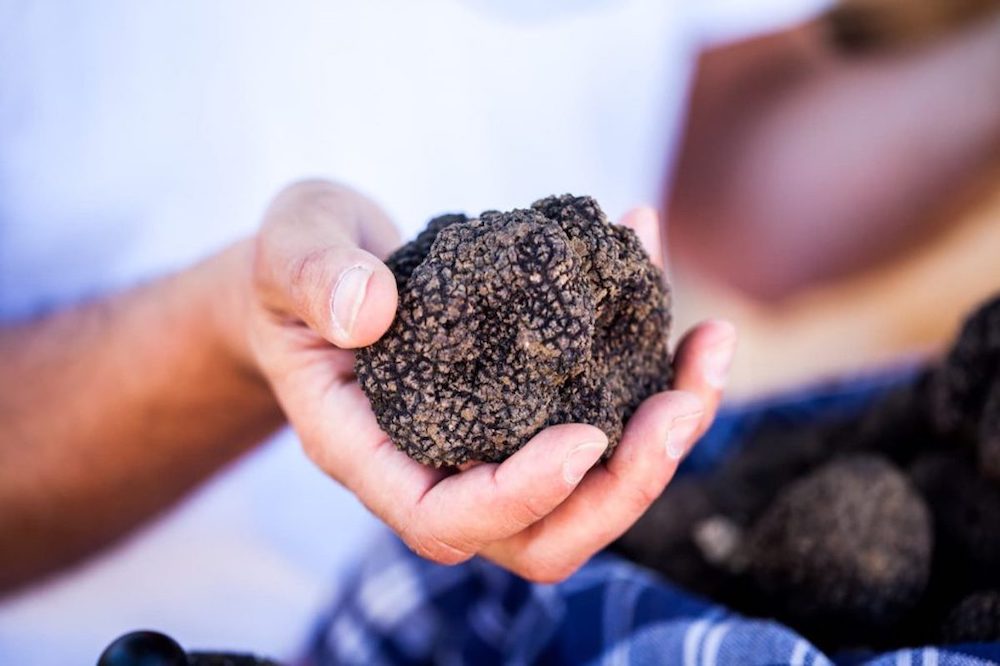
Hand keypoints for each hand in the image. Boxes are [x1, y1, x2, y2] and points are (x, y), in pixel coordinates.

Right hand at [248, 181, 736, 582]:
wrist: (322, 267)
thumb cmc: (296, 268)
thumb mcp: (288, 253)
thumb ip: (314, 278)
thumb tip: (367, 309)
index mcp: (369, 450)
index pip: (447, 519)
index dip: (523, 496)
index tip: (585, 436)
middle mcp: (437, 464)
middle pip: (542, 532)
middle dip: (626, 485)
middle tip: (682, 402)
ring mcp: (487, 442)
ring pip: (589, 489)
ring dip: (662, 431)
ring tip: (708, 345)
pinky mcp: (525, 405)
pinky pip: (600, 416)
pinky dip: (649, 368)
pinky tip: (669, 286)